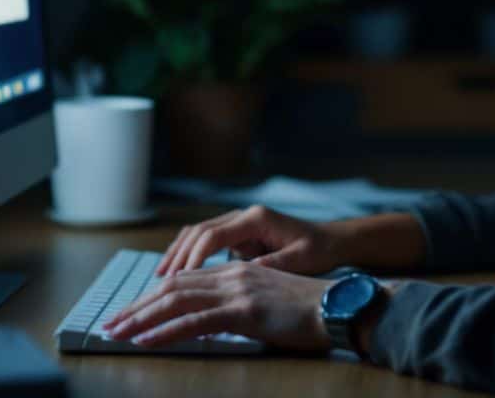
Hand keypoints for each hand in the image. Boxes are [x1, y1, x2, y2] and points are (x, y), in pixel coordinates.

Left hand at [104, 260, 333, 350]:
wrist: (338, 308)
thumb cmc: (308, 311)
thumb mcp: (266, 303)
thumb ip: (237, 305)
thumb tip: (212, 321)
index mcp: (236, 272)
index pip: (183, 281)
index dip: (152, 297)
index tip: (129, 313)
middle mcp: (231, 275)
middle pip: (172, 287)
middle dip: (136, 307)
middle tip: (110, 324)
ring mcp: (237, 291)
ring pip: (176, 301)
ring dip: (141, 318)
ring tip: (116, 332)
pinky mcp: (244, 311)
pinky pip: (195, 321)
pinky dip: (165, 330)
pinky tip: (146, 339)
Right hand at [156, 205, 343, 276]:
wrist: (331, 240)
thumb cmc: (318, 251)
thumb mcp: (300, 260)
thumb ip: (273, 264)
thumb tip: (246, 273)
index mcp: (256, 219)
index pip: (214, 235)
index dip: (194, 257)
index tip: (181, 278)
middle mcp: (244, 215)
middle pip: (200, 231)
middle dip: (179, 254)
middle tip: (162, 279)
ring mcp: (239, 223)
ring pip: (198, 232)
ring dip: (179, 252)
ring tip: (162, 275)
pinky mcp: (239, 234)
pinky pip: (207, 239)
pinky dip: (190, 252)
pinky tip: (178, 270)